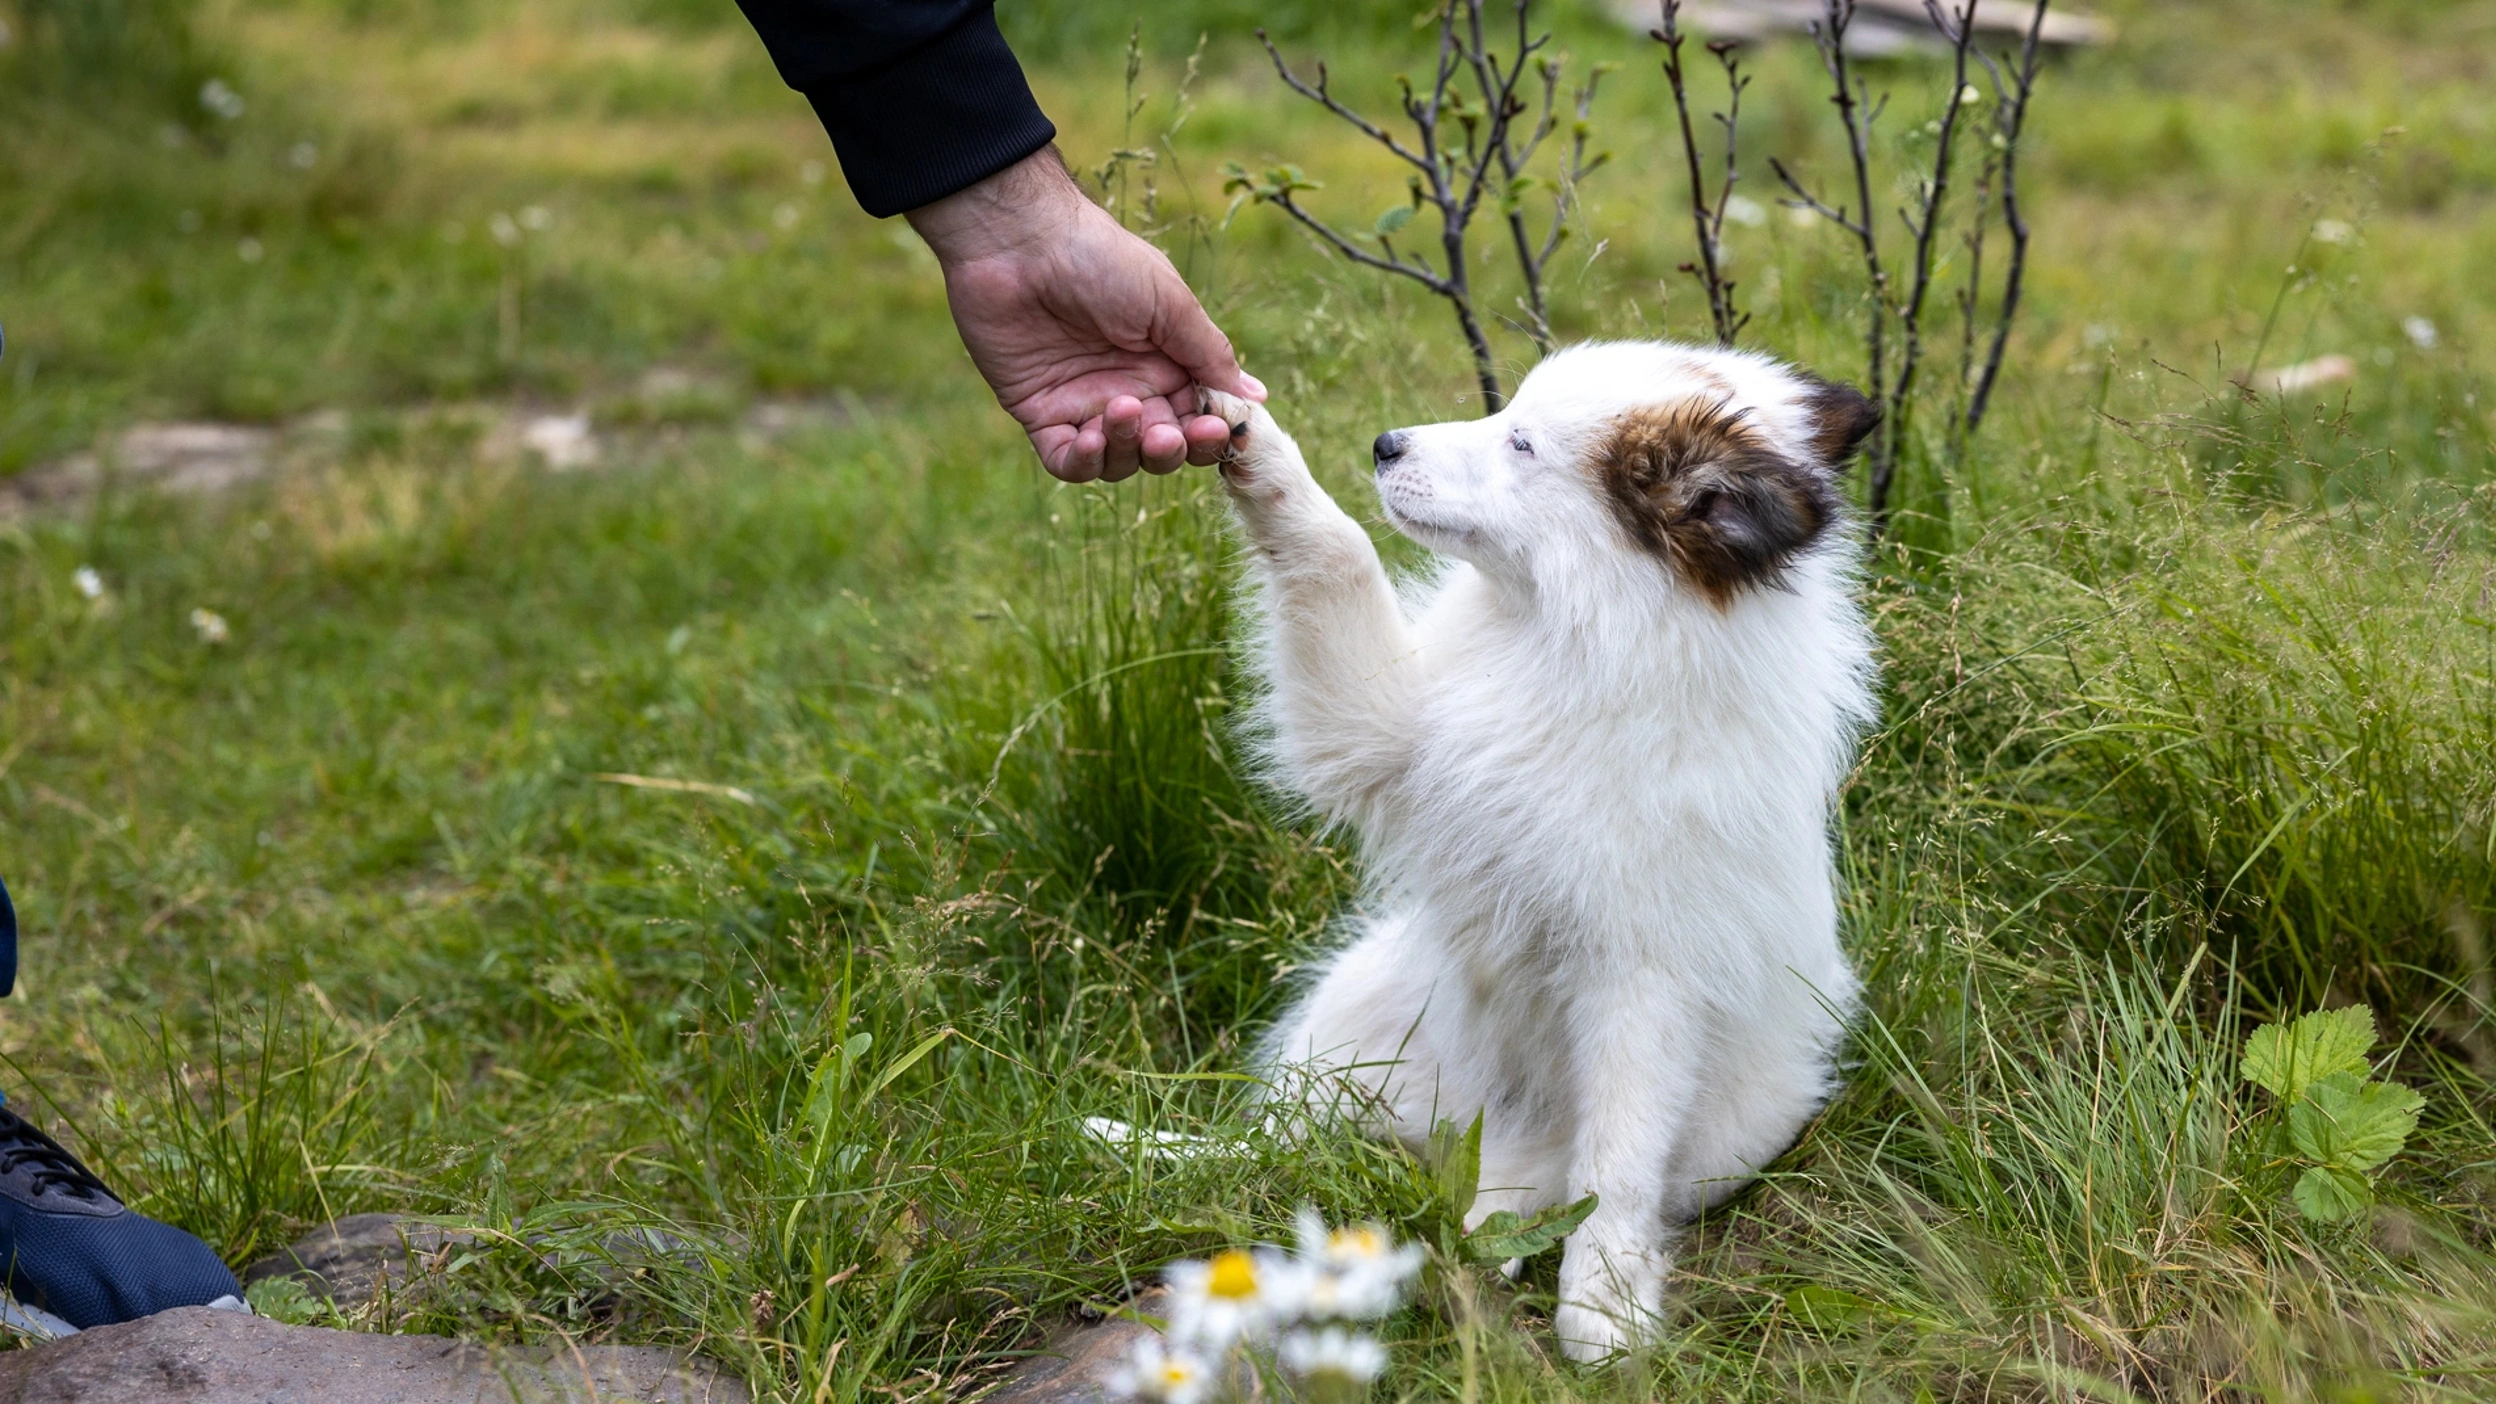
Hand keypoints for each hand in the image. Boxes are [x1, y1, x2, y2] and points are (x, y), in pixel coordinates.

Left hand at [907, 149, 1264, 482]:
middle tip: (1171, 431)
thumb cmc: (1100, 259)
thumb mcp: (1169, 304)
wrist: (1020, 242)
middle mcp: (1129, 388)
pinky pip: (1067, 461)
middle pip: (1164, 448)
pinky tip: (1091, 436)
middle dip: (1175, 449)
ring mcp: (1083, 403)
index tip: (1220, 428)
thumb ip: (1209, 355)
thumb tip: (1256, 397)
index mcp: (1166, 362)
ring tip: (1122, 410)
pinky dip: (1085, 461)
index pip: (1200, 416)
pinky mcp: (1039, 413)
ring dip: (1129, 449)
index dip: (1213, 432)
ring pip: (1120, 461)